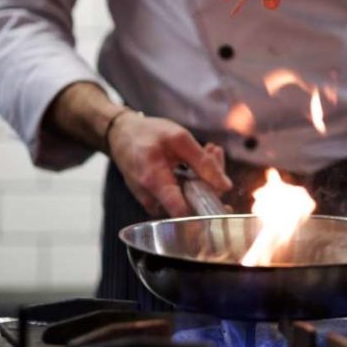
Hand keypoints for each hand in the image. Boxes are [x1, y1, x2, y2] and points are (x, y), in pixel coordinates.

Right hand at [107, 112, 230, 217]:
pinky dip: (194, 178)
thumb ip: (203, 162)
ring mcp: (154, 202)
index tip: (223, 200)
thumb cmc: (147, 133)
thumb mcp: (179, 138)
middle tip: (214, 152)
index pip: (183, 213)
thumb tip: (225, 186)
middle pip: (193, 204)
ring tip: (208, 149)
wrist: (121, 135)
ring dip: (205, 175)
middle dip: (211, 179)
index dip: (206, 214)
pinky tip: (199, 158)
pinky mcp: (157, 200)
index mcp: (154, 182)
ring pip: (189, 199)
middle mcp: (152, 199)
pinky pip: (182, 195)